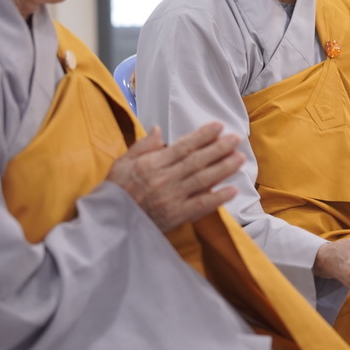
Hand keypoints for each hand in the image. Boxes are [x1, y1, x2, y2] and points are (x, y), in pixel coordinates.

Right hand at [107, 123, 243, 231]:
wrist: (110, 223)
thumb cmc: (115, 191)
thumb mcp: (122, 163)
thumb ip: (143, 146)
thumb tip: (158, 129)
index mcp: (151, 164)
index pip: (183, 146)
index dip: (202, 136)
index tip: (218, 126)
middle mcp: (164, 179)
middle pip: (197, 161)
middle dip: (219, 148)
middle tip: (236, 139)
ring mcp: (172, 198)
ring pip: (202, 180)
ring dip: (223, 168)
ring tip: (239, 158)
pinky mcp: (176, 216)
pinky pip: (200, 206)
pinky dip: (217, 198)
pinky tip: (232, 190)